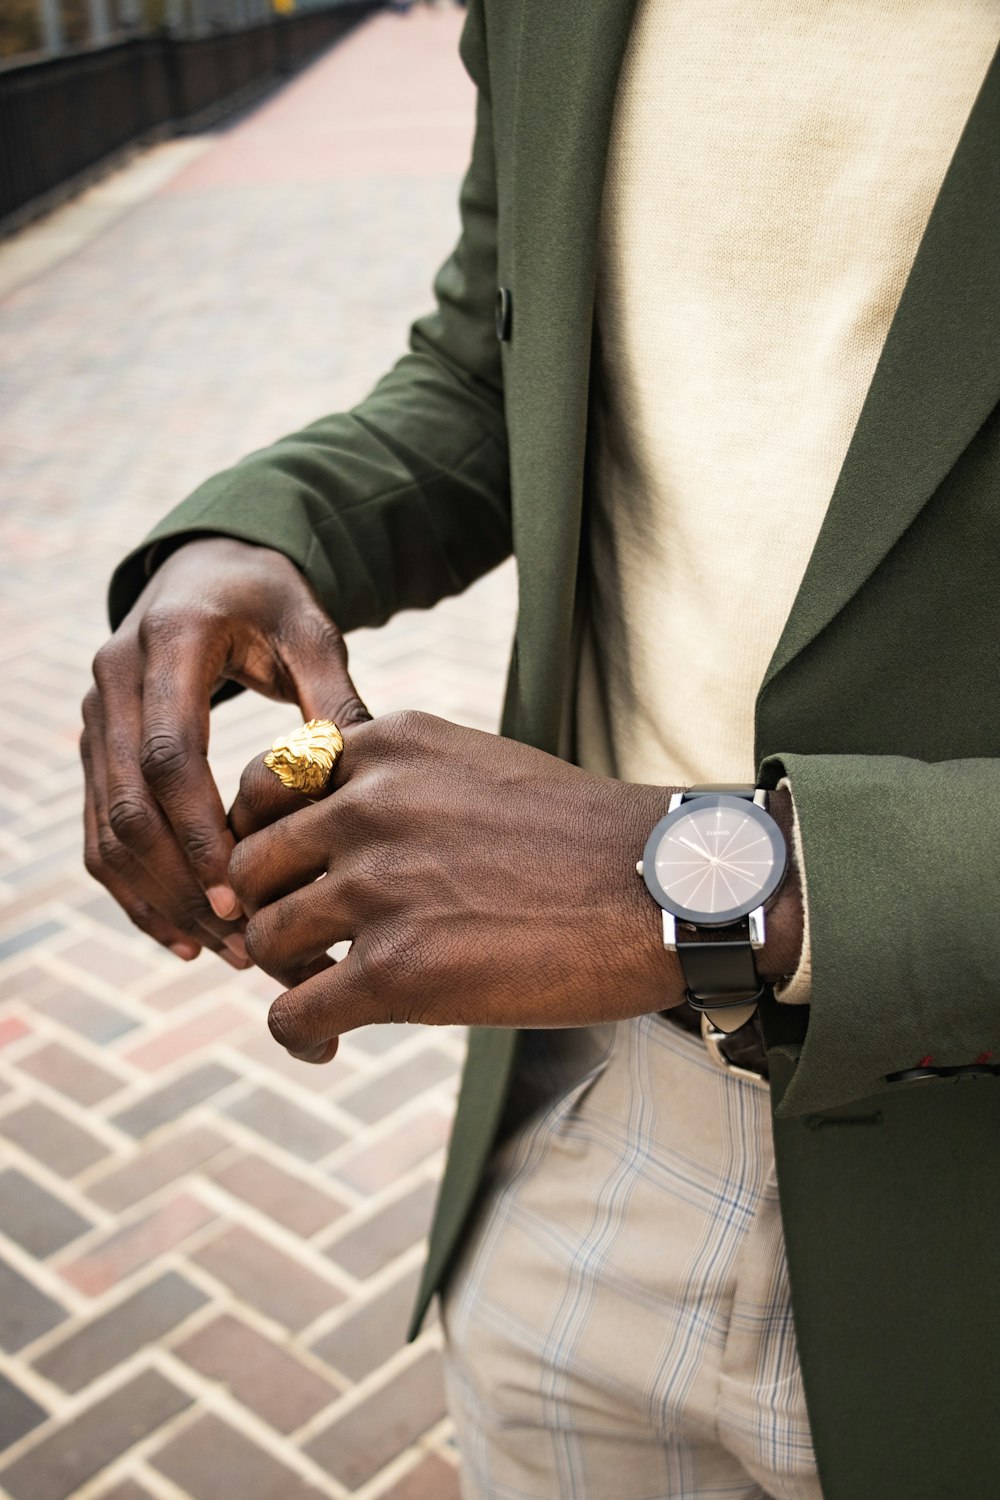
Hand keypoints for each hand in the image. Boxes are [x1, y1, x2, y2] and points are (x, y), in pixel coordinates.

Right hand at [82, 536, 368, 963]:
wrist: (204, 570)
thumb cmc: (268, 603)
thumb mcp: (311, 631)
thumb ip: (333, 695)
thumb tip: (360, 772)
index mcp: (170, 642)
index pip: (170, 754)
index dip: (199, 831)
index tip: (244, 891)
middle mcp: (115, 678)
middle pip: (129, 804)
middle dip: (182, 883)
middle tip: (243, 941)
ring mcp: (95, 716)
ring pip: (106, 831)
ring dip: (159, 899)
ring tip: (224, 950)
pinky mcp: (93, 748)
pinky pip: (97, 834)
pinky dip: (134, 891)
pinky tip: (183, 937)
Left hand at [228, 709, 680, 1061]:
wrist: (668, 892)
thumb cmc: (586, 839)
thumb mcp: (479, 769)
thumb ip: (399, 785)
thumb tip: (332, 833)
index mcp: (390, 747)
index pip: (266, 783)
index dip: (260, 838)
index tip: (286, 876)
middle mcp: (369, 805)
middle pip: (251, 865)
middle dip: (265, 910)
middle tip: (300, 945)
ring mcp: (377, 886)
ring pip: (266, 938)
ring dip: (284, 974)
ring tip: (323, 996)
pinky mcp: (396, 970)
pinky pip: (292, 1011)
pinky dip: (295, 1034)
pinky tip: (325, 1045)